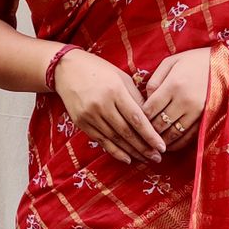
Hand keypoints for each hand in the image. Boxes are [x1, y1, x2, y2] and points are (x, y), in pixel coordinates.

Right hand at [53, 49, 166, 165]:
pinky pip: (101, 141)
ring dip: (132, 152)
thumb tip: (151, 120)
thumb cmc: (100, 71)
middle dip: (144, 147)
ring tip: (146, 159)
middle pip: (126, 132)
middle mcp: (102, 104)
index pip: (136, 118)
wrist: (67, 69)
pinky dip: (115, 151)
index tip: (162, 146)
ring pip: (114, 139)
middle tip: (158, 158)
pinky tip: (127, 158)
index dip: (150, 135)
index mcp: (115, 90)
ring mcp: (89, 115)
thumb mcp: (121, 78)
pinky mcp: (81, 122)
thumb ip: (136, 98)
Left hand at [142, 48, 211, 151]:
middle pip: (160, 123)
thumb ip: (155, 80)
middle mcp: (184, 100)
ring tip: (153, 143)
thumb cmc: (193, 60)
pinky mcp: (205, 118)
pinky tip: (169, 146)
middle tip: (140, 135)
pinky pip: (189, 136)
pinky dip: (178, 144)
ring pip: (173, 133)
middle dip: (148, 131)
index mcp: (173, 85)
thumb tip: (146, 99)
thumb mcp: (171, 62)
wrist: (224, 64)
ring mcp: (196, 111)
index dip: (140, 117)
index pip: (150, 109)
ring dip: (161, 141)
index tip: (135, 120)